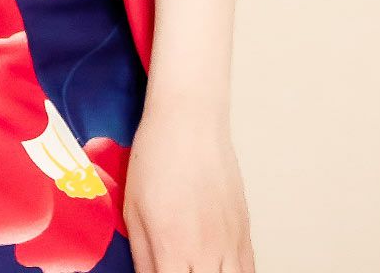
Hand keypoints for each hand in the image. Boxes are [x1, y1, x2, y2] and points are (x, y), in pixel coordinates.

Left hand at [122, 101, 254, 272]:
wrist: (189, 121)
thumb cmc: (156, 157)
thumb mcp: (132, 208)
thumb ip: (142, 255)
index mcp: (171, 248)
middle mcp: (205, 252)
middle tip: (176, 267)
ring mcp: (230, 244)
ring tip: (195, 266)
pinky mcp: (245, 232)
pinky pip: (247, 272)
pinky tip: (218, 268)